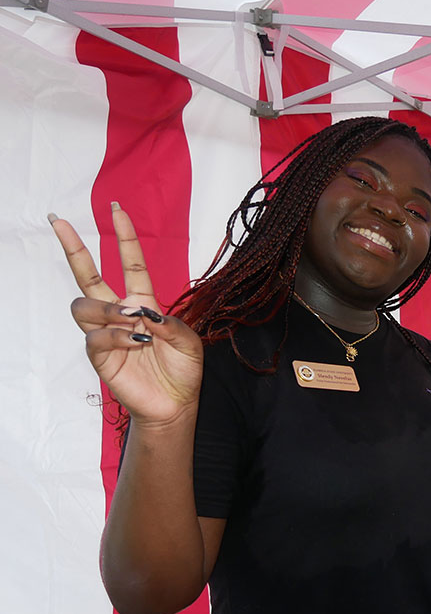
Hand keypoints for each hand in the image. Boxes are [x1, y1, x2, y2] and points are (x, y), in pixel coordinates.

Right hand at [51, 204, 203, 425]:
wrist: (176, 403)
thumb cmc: (182, 370)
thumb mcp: (189, 341)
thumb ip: (171, 323)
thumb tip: (143, 313)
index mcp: (143, 303)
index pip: (129, 263)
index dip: (124, 237)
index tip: (117, 210)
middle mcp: (120, 314)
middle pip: (87, 276)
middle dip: (73, 247)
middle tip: (60, 222)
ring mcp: (106, 334)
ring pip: (84, 305)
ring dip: (108, 308)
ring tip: (132, 320)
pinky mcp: (99, 356)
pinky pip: (95, 337)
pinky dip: (116, 336)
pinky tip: (135, 342)